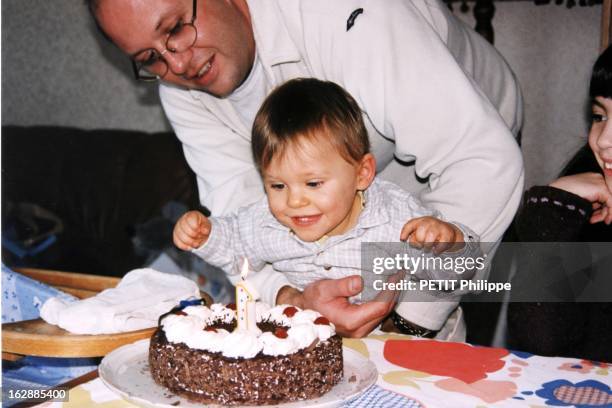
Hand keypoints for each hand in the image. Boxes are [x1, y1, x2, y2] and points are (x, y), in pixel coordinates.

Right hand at [173, 211, 211, 249]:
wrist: (199, 231)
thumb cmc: (202, 227)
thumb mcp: (207, 225)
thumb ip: (206, 227)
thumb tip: (204, 231)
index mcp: (191, 215)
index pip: (190, 219)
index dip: (195, 227)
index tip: (200, 230)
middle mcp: (182, 220)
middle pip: (185, 229)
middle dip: (194, 235)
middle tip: (199, 237)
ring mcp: (177, 228)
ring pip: (181, 236)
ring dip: (190, 242)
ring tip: (197, 243)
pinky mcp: (176, 236)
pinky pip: (177, 242)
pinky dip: (185, 246)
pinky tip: (191, 247)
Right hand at [276, 276, 395, 337]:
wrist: (306, 311)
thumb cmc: (314, 300)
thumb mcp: (324, 289)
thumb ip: (342, 286)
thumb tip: (361, 281)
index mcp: (351, 321)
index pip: (380, 306)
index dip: (391, 290)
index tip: (397, 275)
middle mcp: (359, 329)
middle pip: (385, 310)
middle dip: (394, 291)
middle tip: (400, 272)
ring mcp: (361, 330)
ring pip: (384, 313)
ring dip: (391, 295)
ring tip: (396, 278)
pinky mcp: (362, 326)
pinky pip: (378, 313)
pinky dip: (384, 299)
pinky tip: (387, 288)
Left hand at [400, 216, 463, 252]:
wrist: (449, 231)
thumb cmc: (430, 233)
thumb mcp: (421, 232)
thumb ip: (413, 236)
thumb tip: (407, 242)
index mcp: (421, 221)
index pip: (410, 225)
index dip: (405, 232)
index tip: (402, 239)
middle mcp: (429, 222)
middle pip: (420, 232)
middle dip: (419, 242)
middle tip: (421, 246)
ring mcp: (439, 227)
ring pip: (430, 237)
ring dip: (427, 246)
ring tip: (428, 249)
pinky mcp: (447, 234)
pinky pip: (441, 243)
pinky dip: (437, 250)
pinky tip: (435, 251)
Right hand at [550, 173, 611, 224]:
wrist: (554, 196)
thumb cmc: (560, 196)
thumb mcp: (577, 196)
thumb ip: (589, 200)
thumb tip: (597, 208)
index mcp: (590, 178)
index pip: (602, 193)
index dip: (601, 206)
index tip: (596, 216)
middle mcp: (596, 178)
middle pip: (607, 197)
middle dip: (604, 211)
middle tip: (598, 220)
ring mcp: (600, 182)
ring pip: (610, 200)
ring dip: (605, 213)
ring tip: (595, 220)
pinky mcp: (601, 189)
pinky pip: (611, 203)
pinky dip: (609, 213)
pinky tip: (604, 219)